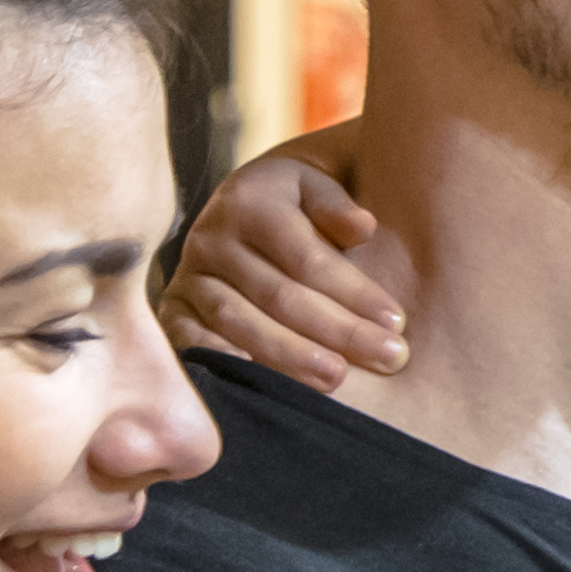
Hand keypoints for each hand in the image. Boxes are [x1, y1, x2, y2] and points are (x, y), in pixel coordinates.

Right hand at [163, 124, 403, 387]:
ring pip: (238, 322)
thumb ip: (336, 206)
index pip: (307, 258)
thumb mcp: (313, 187)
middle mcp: (212, 239)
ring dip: (289, 356)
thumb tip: (363, 228)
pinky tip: (257, 384)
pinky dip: (221, 361)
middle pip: (279, 295)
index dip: (353, 292)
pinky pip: (190, 339)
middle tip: (389, 357)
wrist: (235, 206)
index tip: (397, 322)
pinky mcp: (173, 308)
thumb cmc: (292, 204)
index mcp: (251, 203)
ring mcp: (189, 276)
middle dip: (337, 331)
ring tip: (337, 380)